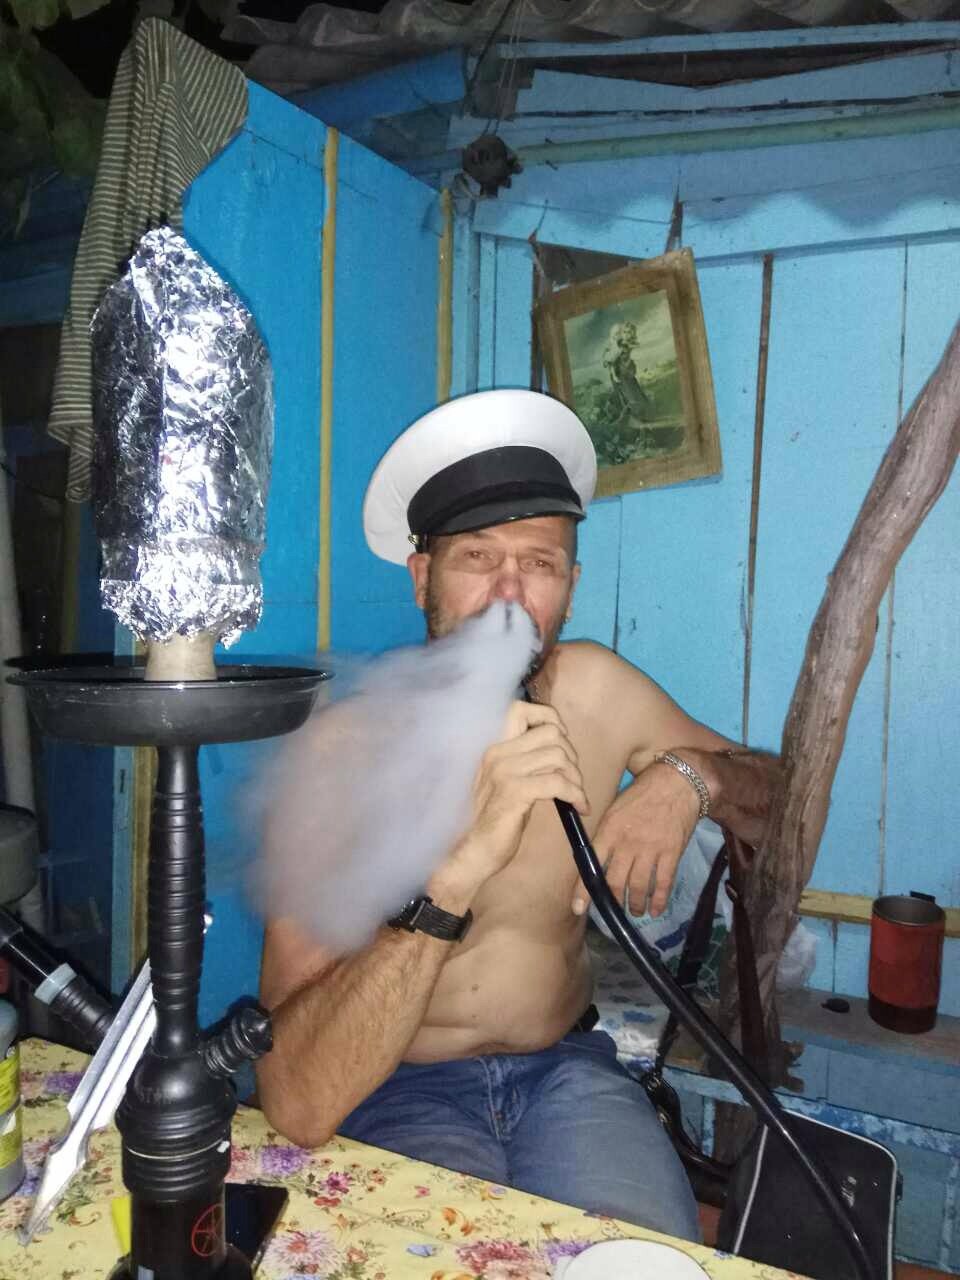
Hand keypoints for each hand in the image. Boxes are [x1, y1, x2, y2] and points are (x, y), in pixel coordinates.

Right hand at [448, 701, 588, 888]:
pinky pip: (558, 783)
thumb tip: (560, 751)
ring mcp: (504, 771)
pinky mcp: (515, 792)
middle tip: (573, 779)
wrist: (474, 851)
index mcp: (495, 748)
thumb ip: (525, 762)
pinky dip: (576, 795)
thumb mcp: (506, 782)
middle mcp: (497, 753)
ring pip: (558, 755)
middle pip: (551, 732)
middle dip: (571, 754)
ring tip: (576, 796)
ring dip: (575, 777)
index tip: (561, 742)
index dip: (549, 718)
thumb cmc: (494, 821)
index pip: (520, 708)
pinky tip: (579, 808)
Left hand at [572, 760, 699, 918]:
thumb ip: (606, 832)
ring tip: (634, 911)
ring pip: (638, 888)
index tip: (577, 908)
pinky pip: (663, 884)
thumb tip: (595, 854)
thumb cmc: (643, 792)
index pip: (591, 864)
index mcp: (609, 830)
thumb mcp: (615, 807)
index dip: (584, 889)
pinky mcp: (671, 854)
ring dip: (634, 905)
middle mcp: (627, 844)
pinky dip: (659, 901)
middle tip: (612, 909)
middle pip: (614, 882)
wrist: (678, 782)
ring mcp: (650, 850)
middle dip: (612, 901)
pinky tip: (656, 910)